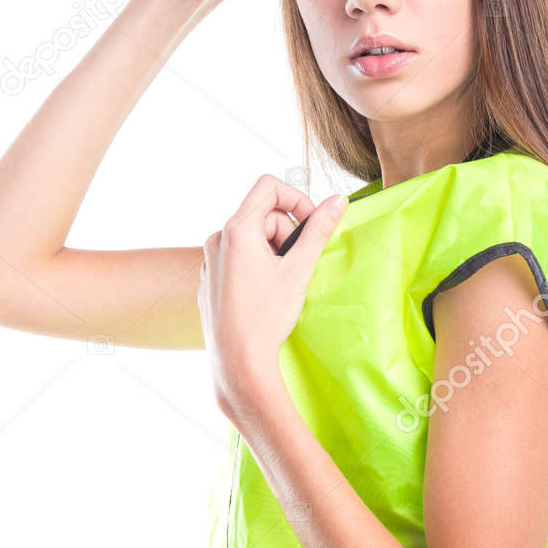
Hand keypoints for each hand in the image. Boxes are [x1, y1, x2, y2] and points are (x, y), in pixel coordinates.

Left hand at [198, 175, 348, 426]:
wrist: (238, 360)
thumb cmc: (266, 317)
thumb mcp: (299, 269)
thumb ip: (318, 231)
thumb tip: (338, 201)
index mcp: (237, 230)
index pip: (268, 186)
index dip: (296, 199)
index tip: (312, 224)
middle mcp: (217, 239)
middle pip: (262, 215)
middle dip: (286, 233)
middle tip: (298, 265)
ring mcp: (209, 260)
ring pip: (250, 238)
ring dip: (272, 251)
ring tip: (281, 283)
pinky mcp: (209, 279)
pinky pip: (236, 258)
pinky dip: (255, 266)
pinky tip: (264, 295)